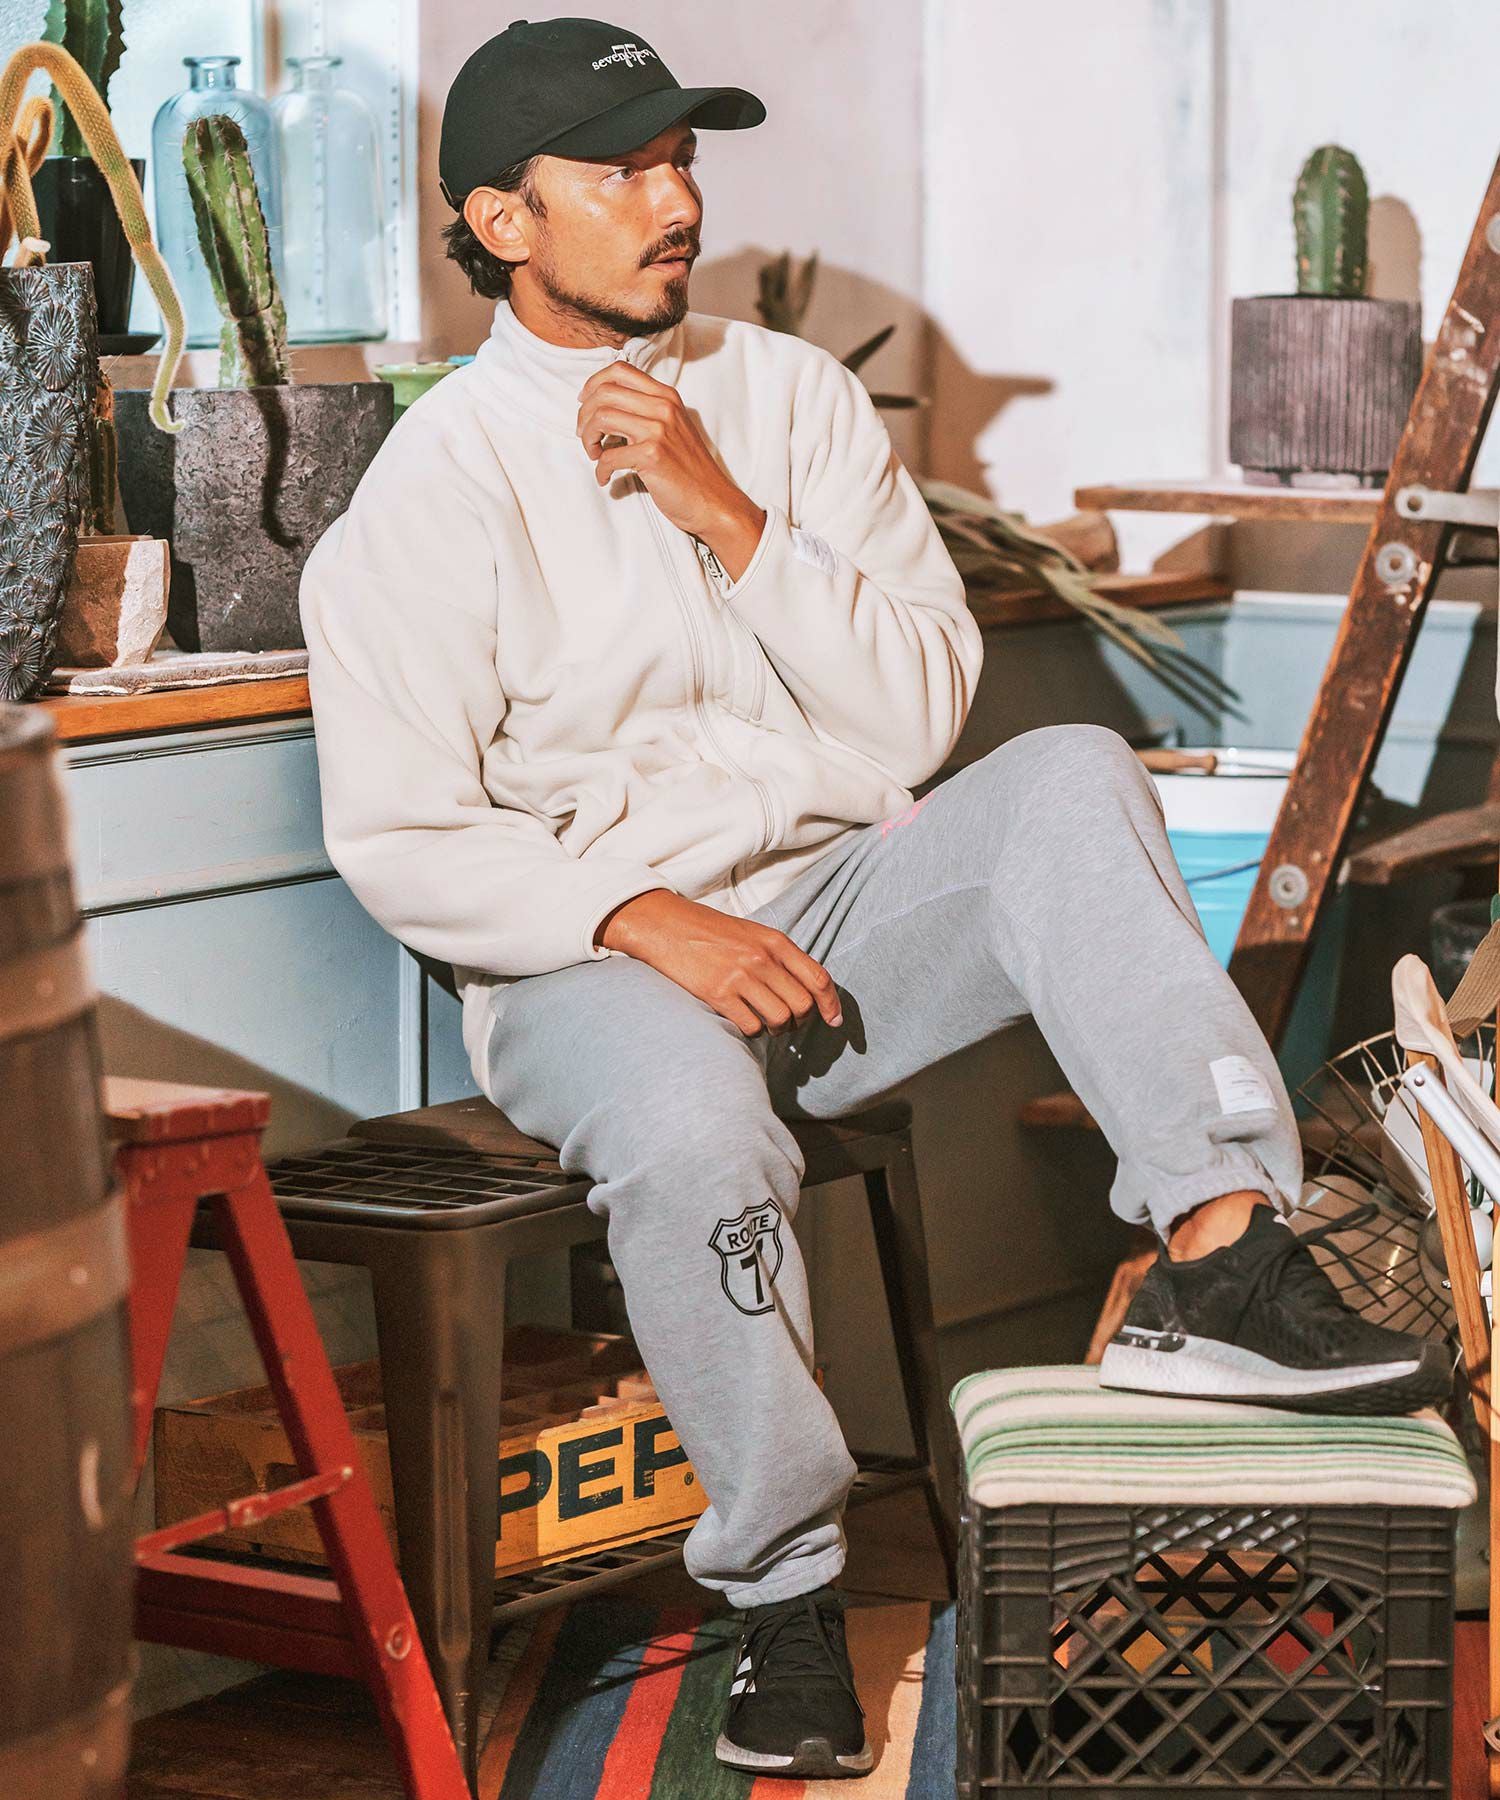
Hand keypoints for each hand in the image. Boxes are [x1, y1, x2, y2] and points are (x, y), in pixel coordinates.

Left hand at [577, 362, 765, 572]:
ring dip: (588, 439)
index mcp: (666, 396)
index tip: (585, 403)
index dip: (593, 385)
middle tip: (586, 436)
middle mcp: (663, 407)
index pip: (619, 371)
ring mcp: (659, 430)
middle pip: (604, 392)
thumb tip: (606, 408)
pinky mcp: (652, 455)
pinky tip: (605, 478)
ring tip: (594, 454)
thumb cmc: (688, 469)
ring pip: (601, 417)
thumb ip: (647, 412)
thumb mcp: (673, 428)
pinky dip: (600, 470)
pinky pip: (609, 456)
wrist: (712, 501)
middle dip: (584, 415)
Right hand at [594, 889, 842, 1037]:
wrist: (665, 925)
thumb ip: (778, 956)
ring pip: (780, 1020)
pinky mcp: (718, 994)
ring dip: (777, 1030)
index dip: (831, 1004)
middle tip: (787, 1023)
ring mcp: (740, 977)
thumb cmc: (709, 931)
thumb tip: (806, 988)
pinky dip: (752, 1031)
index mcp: (775, 941)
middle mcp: (762, 959)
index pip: (818, 978)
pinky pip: (751, 1026)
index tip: (834, 1021)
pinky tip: (743, 1021)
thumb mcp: (751, 934)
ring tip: (766, 1024)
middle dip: (800, 1022)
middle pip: (802, 1005)